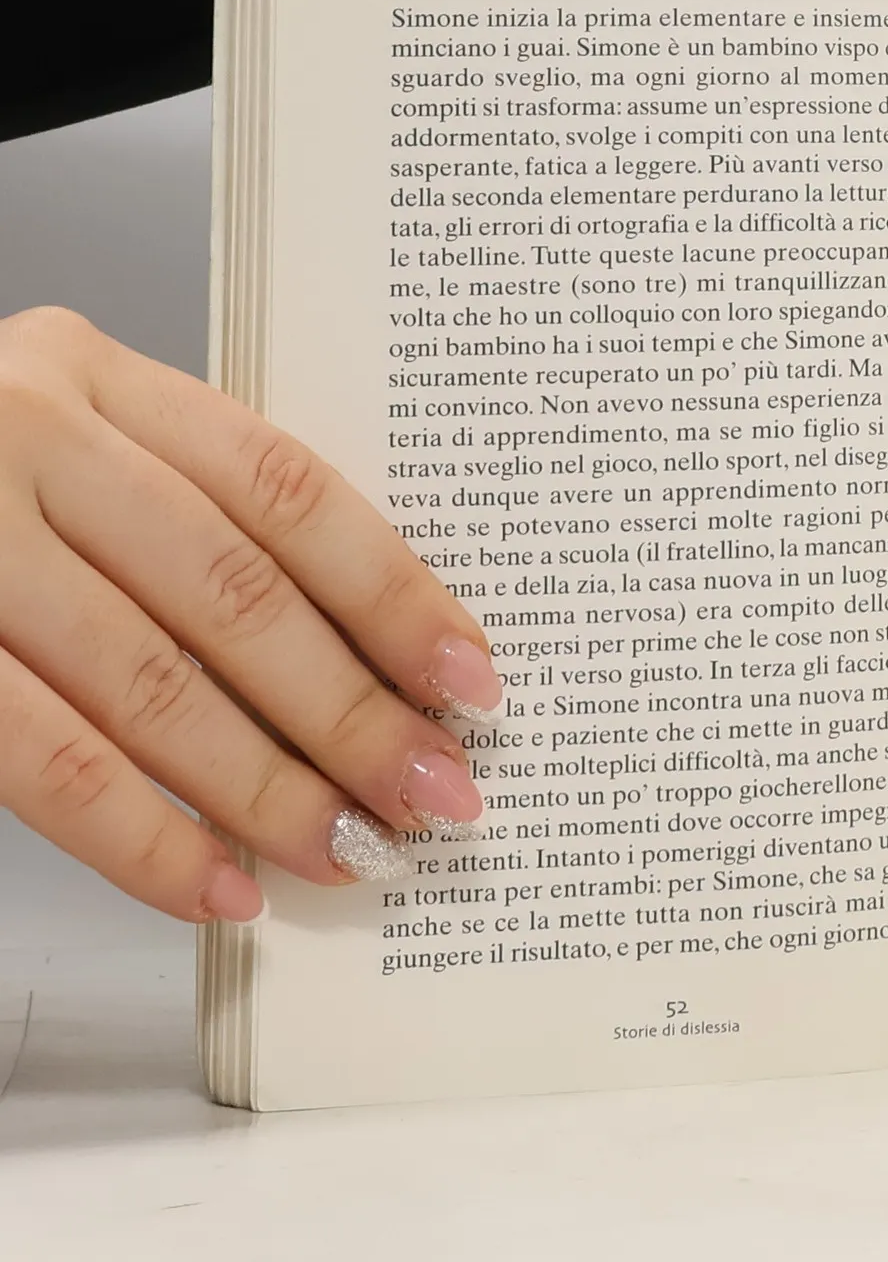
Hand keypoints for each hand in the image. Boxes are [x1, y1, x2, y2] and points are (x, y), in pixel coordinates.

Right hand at [0, 308, 500, 922]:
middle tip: (433, 792)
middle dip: (350, 711)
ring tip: (348, 850)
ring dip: (265, 789)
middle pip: (233, 593)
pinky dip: (141, 838)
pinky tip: (219, 885)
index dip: (391, 591)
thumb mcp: (69, 440)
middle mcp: (25, 435)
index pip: (286, 489)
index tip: (470, 678)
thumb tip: (361, 658)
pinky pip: (40, 760)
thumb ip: (188, 513)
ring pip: (147, 684)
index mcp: (96, 376)